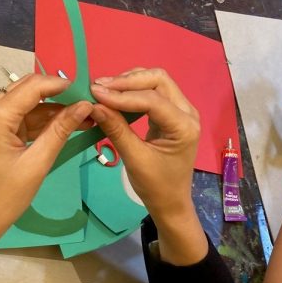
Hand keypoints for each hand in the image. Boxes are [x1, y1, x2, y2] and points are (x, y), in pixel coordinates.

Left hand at [0, 74, 92, 242]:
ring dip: (54, 108)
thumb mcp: (37, 163)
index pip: (33, 86)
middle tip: (89, 104)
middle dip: (60, 94)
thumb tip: (85, 106)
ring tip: (85, 117)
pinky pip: (22, 117)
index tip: (89, 92)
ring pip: (27, 103)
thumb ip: (60, 130)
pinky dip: (43, 120)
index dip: (62, 85)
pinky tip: (66, 125)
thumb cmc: (3, 198)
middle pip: (29, 89)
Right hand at [89, 68, 206, 265]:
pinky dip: (133, 90)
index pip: (152, 100)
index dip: (123, 94)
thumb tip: (93, 105)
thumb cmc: (156, 186)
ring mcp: (181, 110)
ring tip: (103, 89)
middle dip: (128, 80)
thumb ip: (116, 129)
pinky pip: (153, 92)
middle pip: (158, 80)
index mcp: (184, 126)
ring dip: (130, 82)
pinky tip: (115, 95)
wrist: (171, 202)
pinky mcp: (172, 112)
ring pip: (156, 82)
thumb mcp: (134, 159)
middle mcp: (187, 112)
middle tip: (99, 87)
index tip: (95, 93)